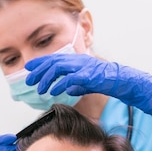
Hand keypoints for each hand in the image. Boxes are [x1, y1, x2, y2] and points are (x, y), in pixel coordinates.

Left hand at [25, 53, 151, 115]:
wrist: (123, 81)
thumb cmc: (107, 82)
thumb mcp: (87, 83)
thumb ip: (76, 84)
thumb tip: (66, 89)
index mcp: (77, 60)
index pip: (55, 58)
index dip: (41, 62)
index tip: (30, 68)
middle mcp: (78, 60)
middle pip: (53, 62)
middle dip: (39, 70)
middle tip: (28, 79)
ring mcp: (83, 67)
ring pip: (58, 69)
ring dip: (47, 79)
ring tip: (40, 89)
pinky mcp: (87, 76)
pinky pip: (69, 79)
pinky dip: (59, 85)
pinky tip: (53, 92)